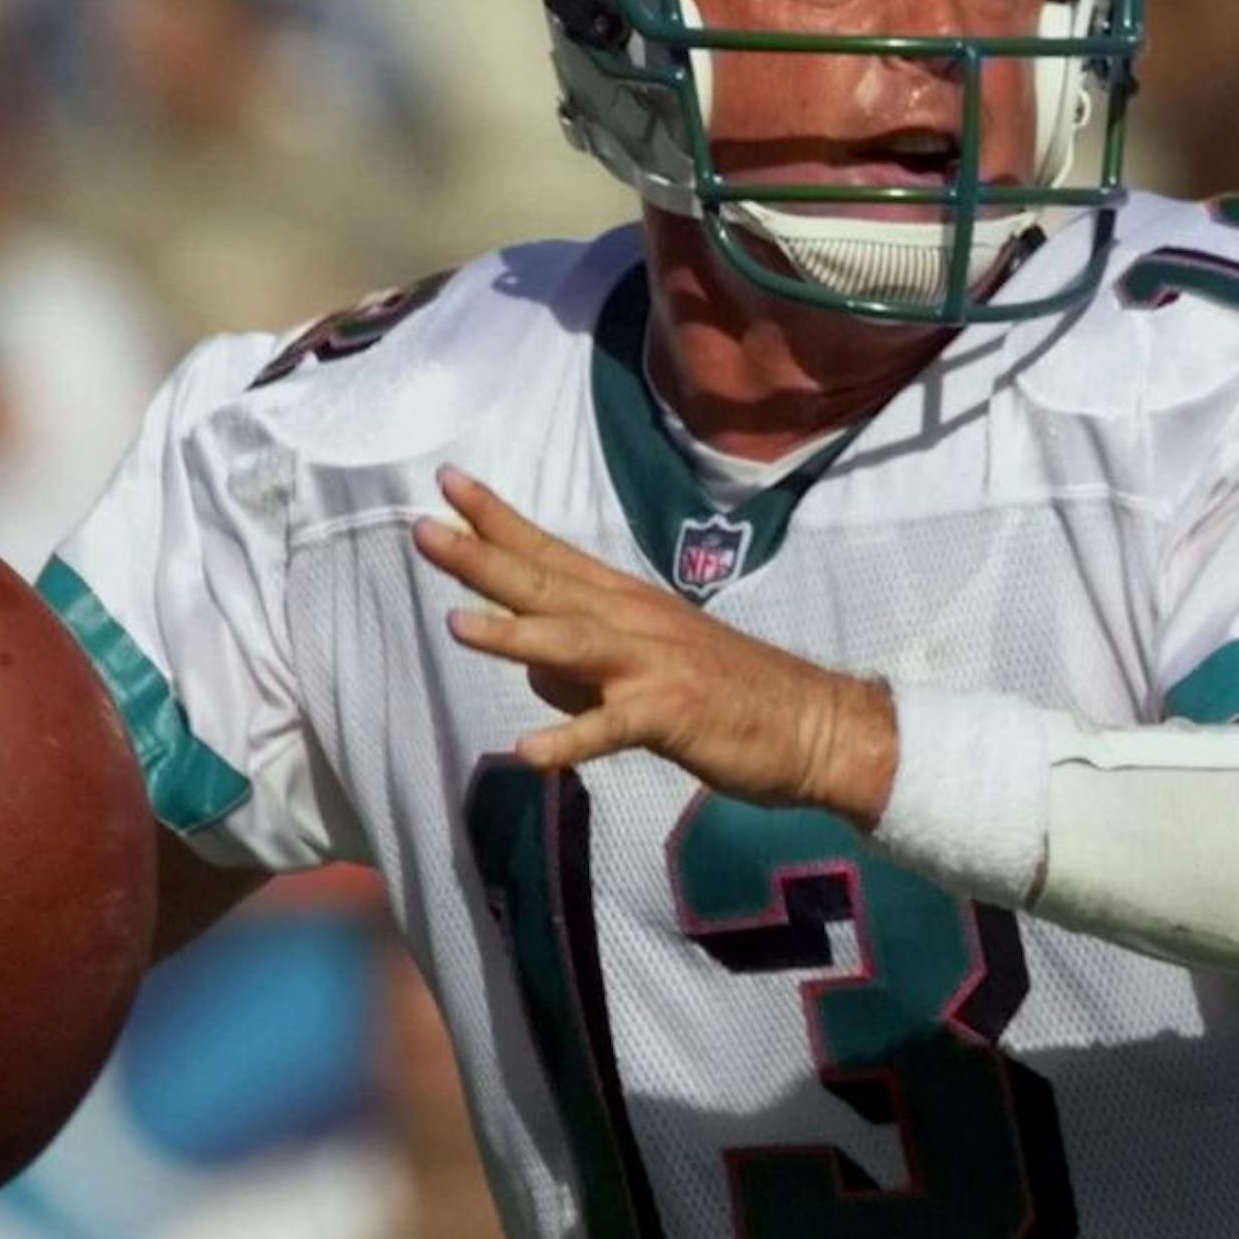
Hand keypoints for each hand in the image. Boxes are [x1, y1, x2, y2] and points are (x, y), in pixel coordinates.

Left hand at [414, 468, 895, 825]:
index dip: (499, 520)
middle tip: (425, 530)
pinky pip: (611, 729)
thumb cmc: (730, 697)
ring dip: (514, 634)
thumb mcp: (647, 671)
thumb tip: (529, 670)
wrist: (813, 725)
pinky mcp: (671, 715)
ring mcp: (652, 666)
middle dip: (484, 557)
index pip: (552, 552)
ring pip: (572, 644)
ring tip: (458, 624)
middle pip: (547, 584)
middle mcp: (634, 621)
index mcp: (628, 603)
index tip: (449, 485)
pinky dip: (571, 739)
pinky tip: (529, 752)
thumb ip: (583, 668)